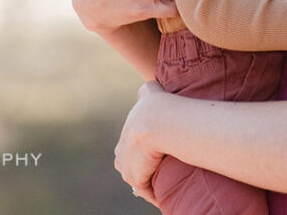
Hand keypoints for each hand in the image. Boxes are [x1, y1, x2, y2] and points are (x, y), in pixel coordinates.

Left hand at [115, 82, 167, 206]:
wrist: (157, 120)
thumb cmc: (159, 105)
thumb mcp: (150, 92)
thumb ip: (146, 91)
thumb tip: (144, 90)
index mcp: (126, 134)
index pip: (128, 149)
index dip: (140, 154)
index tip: (152, 158)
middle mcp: (122, 151)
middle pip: (129, 166)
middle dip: (139, 170)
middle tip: (156, 174)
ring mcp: (127, 165)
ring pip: (137, 178)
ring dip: (147, 183)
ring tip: (162, 187)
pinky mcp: (134, 177)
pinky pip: (145, 190)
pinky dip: (154, 194)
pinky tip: (164, 195)